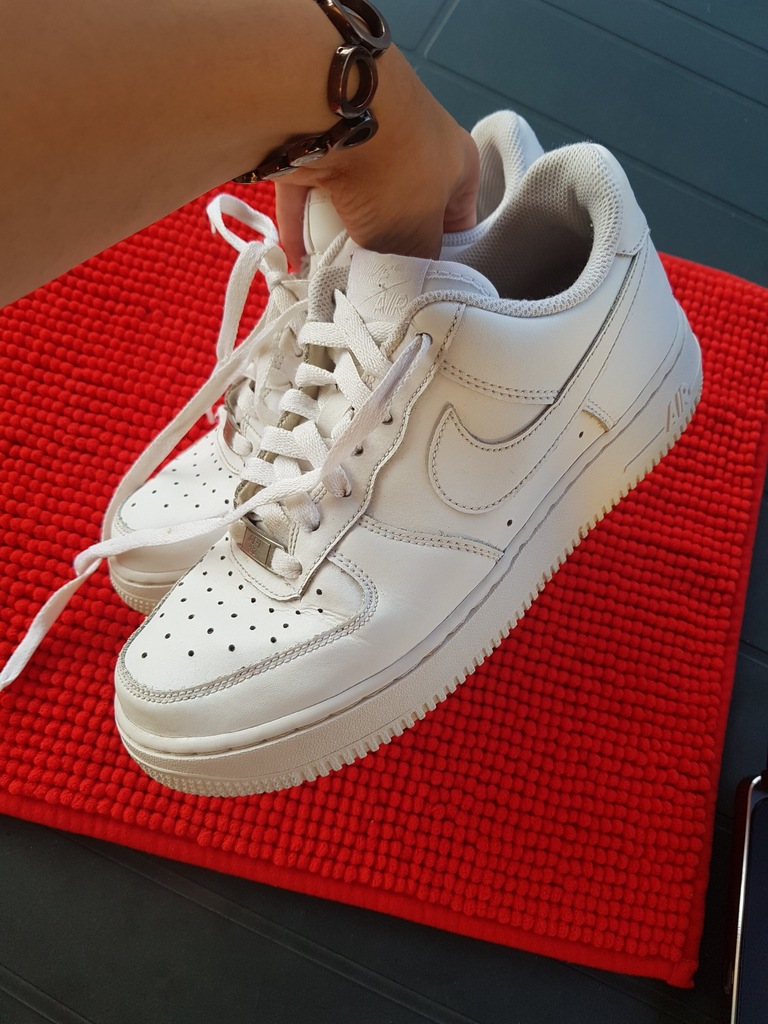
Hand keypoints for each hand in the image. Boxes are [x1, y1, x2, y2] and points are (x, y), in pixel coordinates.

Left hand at [274, 47, 479, 268]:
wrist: (327, 109)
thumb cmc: (394, 173)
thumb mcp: (418, 236)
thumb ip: (419, 263)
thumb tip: (407, 277)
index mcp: (455, 163)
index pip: (459, 221)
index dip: (444, 260)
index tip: (424, 291)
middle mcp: (412, 147)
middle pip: (401, 215)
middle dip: (385, 250)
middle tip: (376, 288)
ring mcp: (362, 142)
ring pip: (354, 204)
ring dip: (341, 240)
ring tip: (334, 277)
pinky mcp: (314, 144)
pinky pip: (308, 195)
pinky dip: (300, 226)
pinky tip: (294, 260)